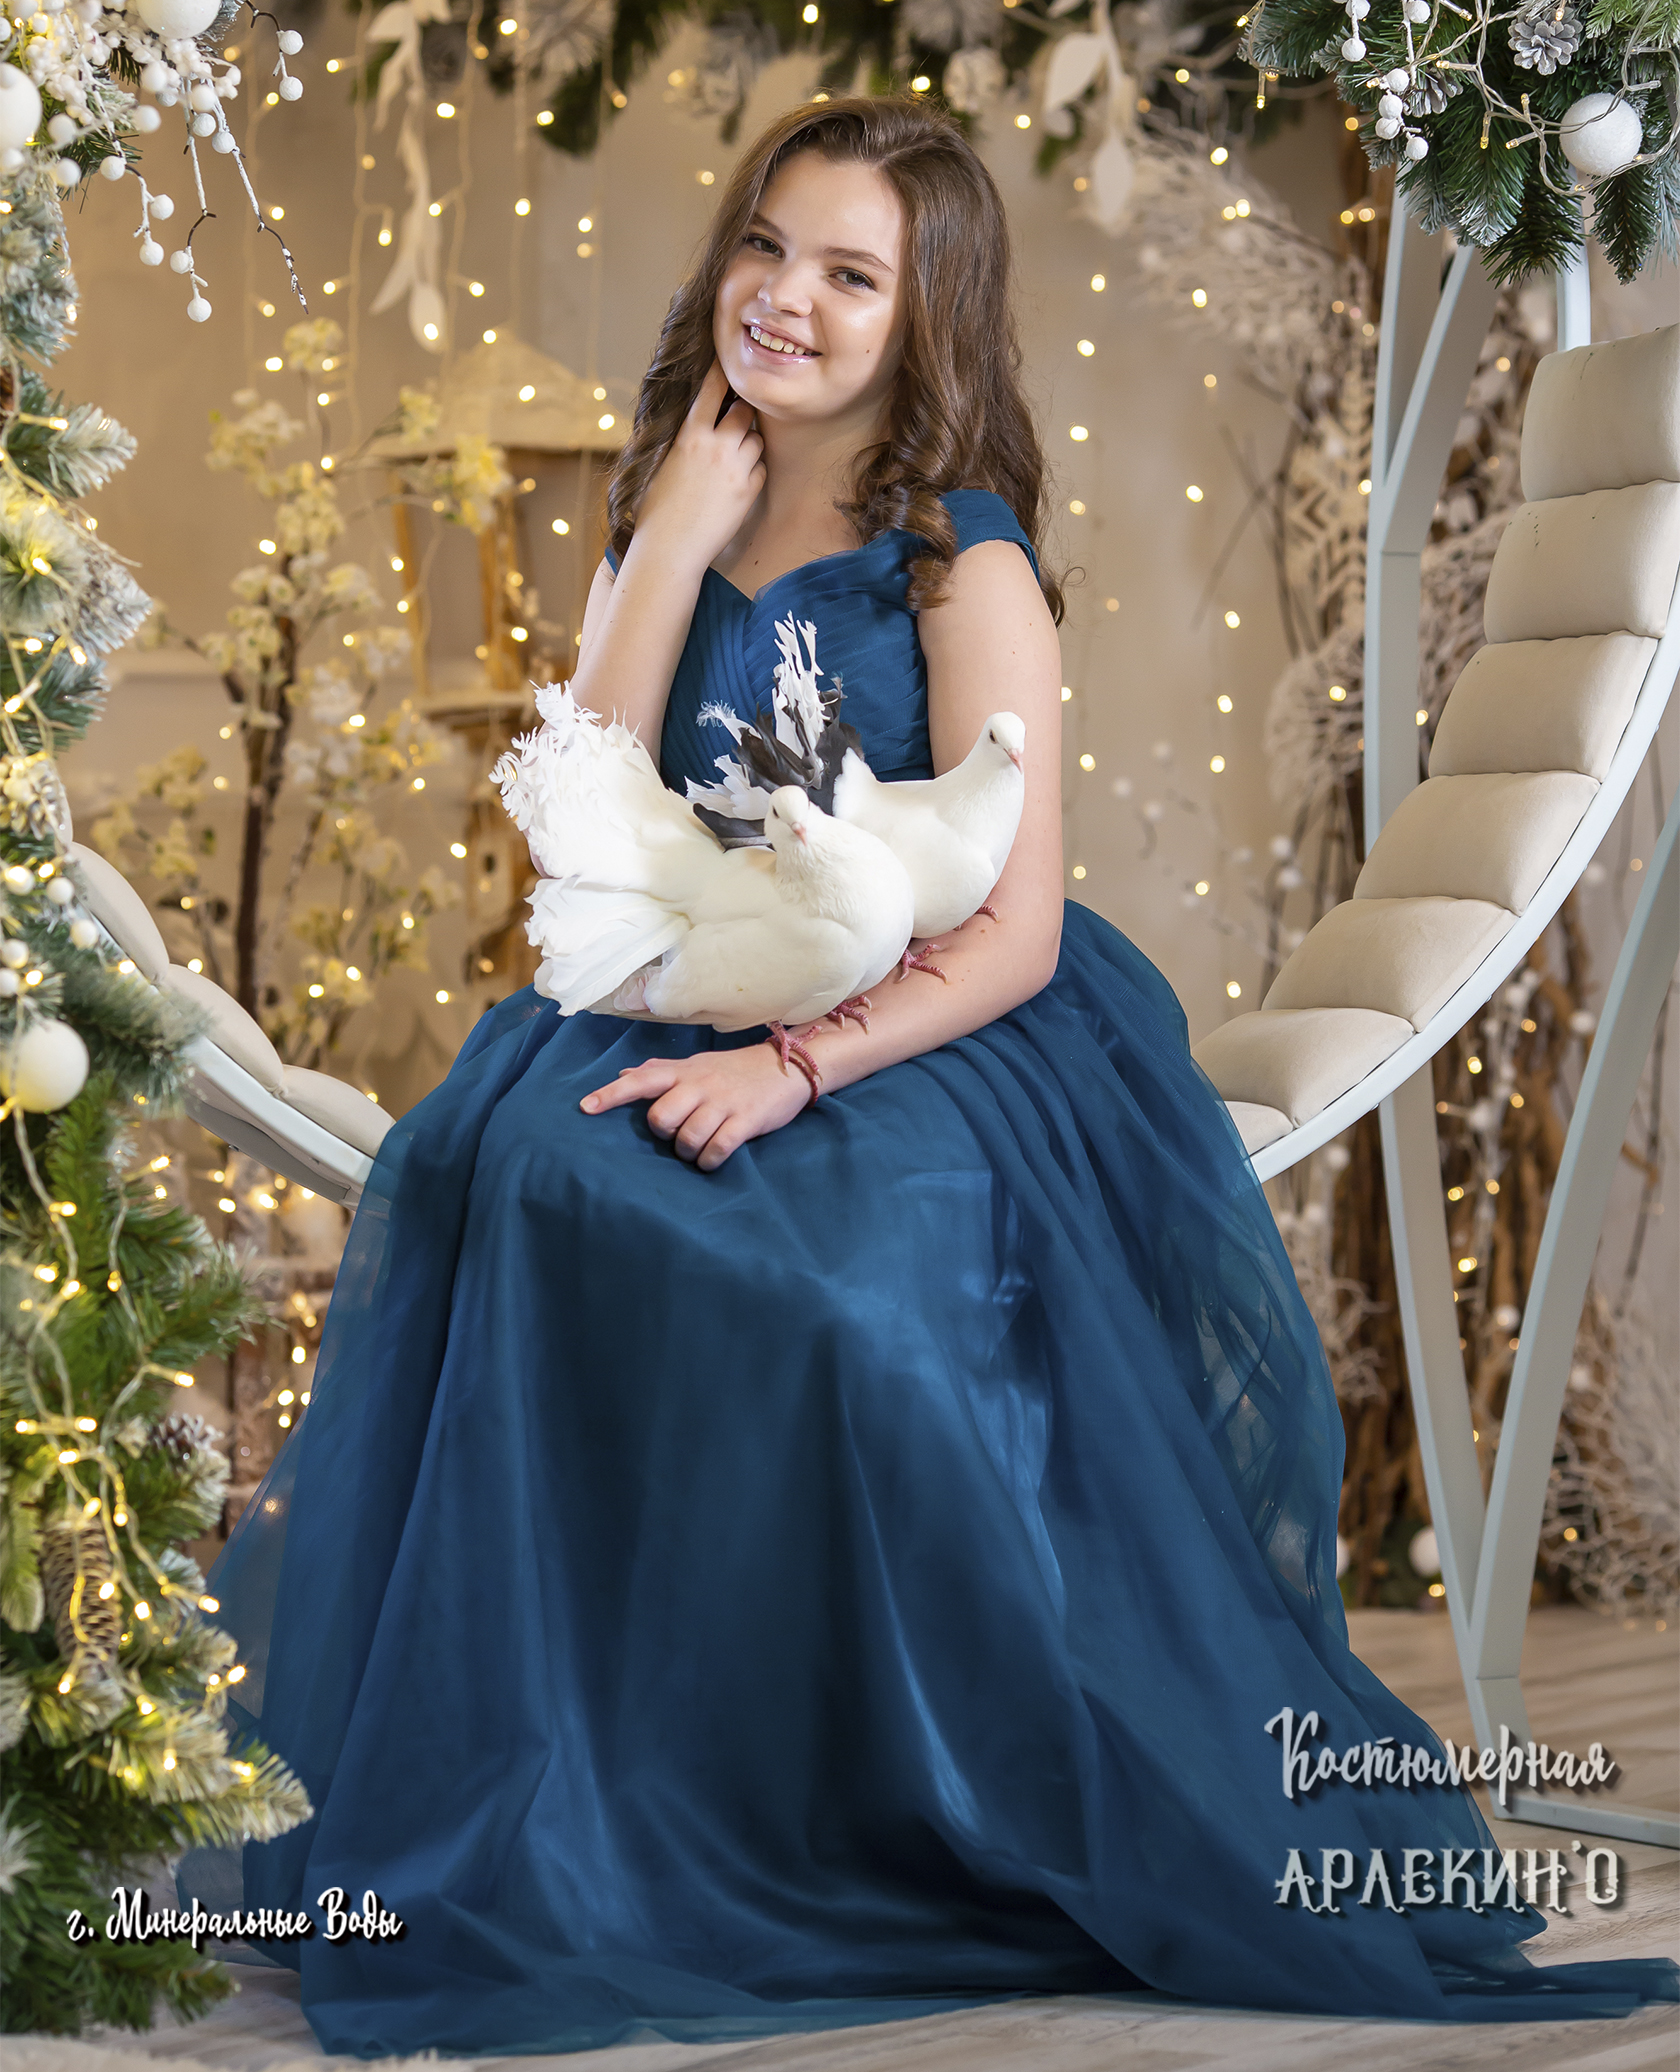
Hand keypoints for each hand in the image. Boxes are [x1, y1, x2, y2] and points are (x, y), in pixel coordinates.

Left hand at [579, 1037, 815, 1171]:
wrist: (786, 1067)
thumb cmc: (734, 1070)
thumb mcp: (696, 1064)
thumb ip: (660, 1071)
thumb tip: (623, 1074)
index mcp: (683, 1072)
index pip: (640, 1080)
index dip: (611, 1095)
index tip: (585, 1108)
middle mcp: (699, 1085)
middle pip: (661, 1117)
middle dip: (664, 1135)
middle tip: (678, 1135)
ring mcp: (723, 1103)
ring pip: (688, 1138)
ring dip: (688, 1153)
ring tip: (697, 1150)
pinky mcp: (746, 1121)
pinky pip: (718, 1149)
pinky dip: (709, 1161)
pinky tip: (712, 1159)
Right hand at [634, 360, 765, 576]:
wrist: (670, 549)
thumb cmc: (655, 510)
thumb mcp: (660, 464)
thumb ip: (680, 440)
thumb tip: (692, 422)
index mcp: (688, 437)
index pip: (711, 391)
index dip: (721, 374)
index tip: (728, 364)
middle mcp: (715, 448)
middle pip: (744, 412)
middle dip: (741, 414)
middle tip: (735, 420)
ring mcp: (735, 470)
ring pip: (756, 440)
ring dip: (748, 443)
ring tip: (733, 457)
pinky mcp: (748, 492)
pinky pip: (761, 467)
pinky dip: (753, 469)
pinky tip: (737, 481)